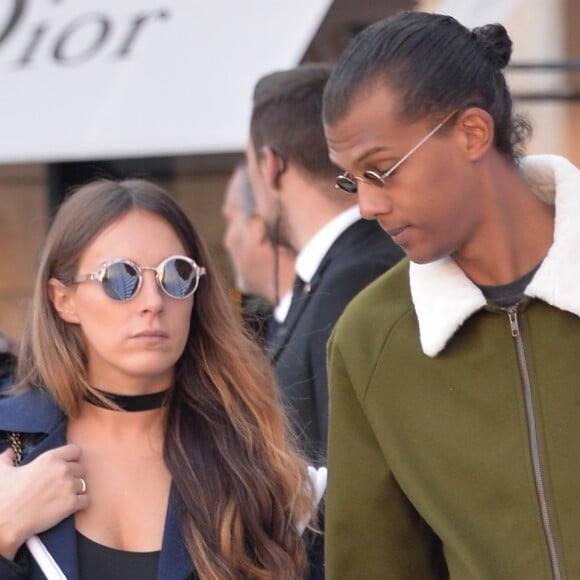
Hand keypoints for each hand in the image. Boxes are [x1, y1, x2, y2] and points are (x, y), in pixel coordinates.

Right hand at [0, 445, 88, 559]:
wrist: (5, 521)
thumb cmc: (4, 495)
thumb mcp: (2, 472)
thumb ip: (7, 459)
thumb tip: (8, 452)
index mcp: (50, 458)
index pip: (75, 451)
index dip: (72, 458)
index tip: (67, 465)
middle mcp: (63, 469)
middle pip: (81, 468)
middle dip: (73, 476)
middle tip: (62, 485)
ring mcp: (68, 486)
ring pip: (84, 484)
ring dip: (77, 490)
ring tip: (64, 496)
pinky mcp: (71, 504)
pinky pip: (86, 500)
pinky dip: (81, 504)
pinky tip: (71, 507)